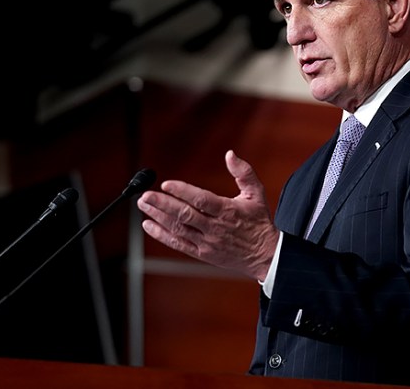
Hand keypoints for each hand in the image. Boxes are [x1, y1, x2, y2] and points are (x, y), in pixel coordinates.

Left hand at [137, 150, 279, 281]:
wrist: (265, 255)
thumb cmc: (259, 222)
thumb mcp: (256, 194)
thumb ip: (243, 172)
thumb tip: (230, 154)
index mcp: (228, 211)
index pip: (201, 200)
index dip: (182, 192)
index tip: (166, 184)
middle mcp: (215, 227)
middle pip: (185, 215)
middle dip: (162, 204)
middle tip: (145, 195)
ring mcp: (207, 242)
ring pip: (178, 228)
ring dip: (158, 217)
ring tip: (144, 205)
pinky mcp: (202, 253)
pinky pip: (178, 243)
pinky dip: (161, 235)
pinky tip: (149, 225)